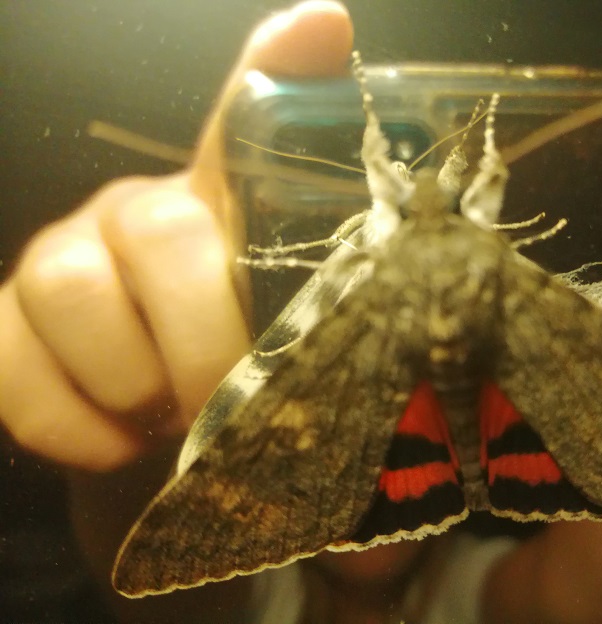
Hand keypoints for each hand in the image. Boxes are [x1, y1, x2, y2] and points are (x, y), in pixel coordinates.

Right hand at [0, 0, 353, 471]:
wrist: (161, 447)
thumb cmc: (234, 381)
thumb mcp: (292, 341)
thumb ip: (333, 295)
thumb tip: (386, 171)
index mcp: (220, 209)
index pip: (246, 120)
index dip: (278, 70)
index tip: (321, 27)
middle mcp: (136, 213)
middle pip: (161, 232)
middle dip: (202, 343)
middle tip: (226, 400)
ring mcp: (59, 262)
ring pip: (71, 292)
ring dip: (134, 384)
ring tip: (172, 422)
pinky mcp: (4, 327)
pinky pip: (7, 362)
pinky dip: (67, 422)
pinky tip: (116, 444)